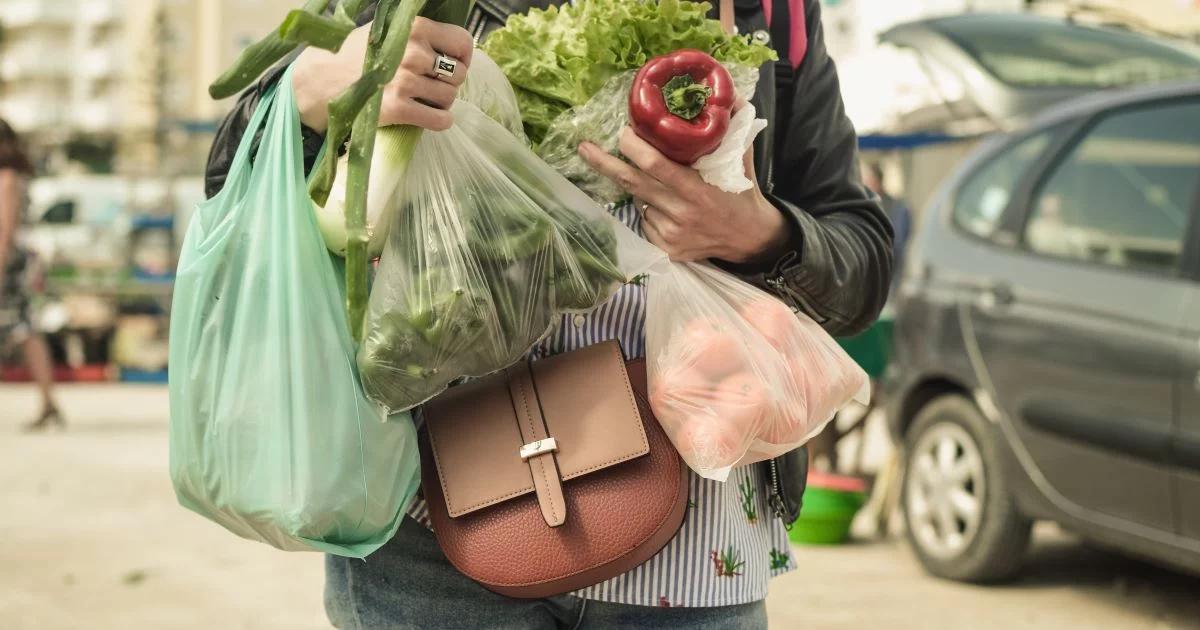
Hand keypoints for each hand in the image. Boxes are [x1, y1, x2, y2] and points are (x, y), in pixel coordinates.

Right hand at [293, 18, 473, 132]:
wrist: (319, 81)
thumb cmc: (353, 55)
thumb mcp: (385, 31)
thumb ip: (417, 34)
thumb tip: (451, 46)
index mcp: (414, 28)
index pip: (462, 42)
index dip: (462, 56)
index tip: (453, 63)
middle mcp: (413, 53)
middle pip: (458, 74)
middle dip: (449, 82)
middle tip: (432, 84)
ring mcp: (406, 82)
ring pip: (450, 98)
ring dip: (442, 102)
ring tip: (424, 99)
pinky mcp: (399, 109)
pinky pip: (440, 120)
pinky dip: (440, 121)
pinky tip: (427, 116)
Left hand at [579, 128, 787, 262]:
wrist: (750, 238)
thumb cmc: (742, 190)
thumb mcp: (741, 157)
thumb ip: (734, 126)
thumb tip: (729, 93)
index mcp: (698, 188)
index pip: (655, 165)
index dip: (633, 147)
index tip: (622, 131)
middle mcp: (681, 213)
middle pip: (632, 183)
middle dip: (604, 163)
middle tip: (584, 147)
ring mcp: (671, 234)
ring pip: (638, 201)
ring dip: (639, 187)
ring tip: (661, 184)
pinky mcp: (666, 249)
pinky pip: (644, 221)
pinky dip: (648, 209)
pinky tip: (667, 208)